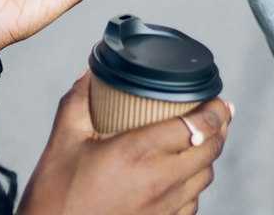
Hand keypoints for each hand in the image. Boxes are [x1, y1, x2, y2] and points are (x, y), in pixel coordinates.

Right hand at [19, 73, 232, 214]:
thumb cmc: (54, 196)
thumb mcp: (63, 140)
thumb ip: (79, 101)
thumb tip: (92, 73)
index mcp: (137, 153)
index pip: (196, 126)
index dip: (215, 110)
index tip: (219, 101)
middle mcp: (158, 182)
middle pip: (210, 151)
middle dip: (219, 130)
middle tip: (217, 115)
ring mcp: (162, 209)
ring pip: (204, 179)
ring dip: (207, 157)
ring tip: (201, 141)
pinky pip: (192, 204)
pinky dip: (193, 186)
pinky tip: (181, 177)